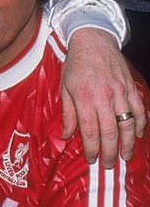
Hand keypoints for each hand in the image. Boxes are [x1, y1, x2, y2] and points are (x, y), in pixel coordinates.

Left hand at [61, 28, 145, 168]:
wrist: (94, 41)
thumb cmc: (75, 65)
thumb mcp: (64, 88)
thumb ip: (67, 114)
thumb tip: (66, 136)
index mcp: (85, 98)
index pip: (90, 131)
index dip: (92, 148)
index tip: (91, 159)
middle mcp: (104, 97)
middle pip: (110, 132)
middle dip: (109, 152)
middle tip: (107, 165)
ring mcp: (121, 93)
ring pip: (128, 124)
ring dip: (127, 144)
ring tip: (124, 157)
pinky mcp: (131, 88)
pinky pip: (139, 110)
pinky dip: (141, 125)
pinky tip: (138, 136)